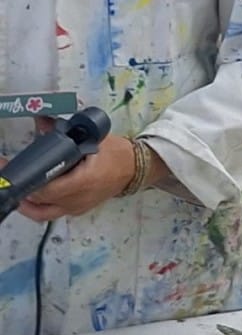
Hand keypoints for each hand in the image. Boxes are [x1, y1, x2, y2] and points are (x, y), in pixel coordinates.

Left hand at [13, 135, 136, 222]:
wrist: (136, 169)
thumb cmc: (117, 154)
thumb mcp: (93, 140)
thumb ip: (65, 132)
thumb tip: (41, 121)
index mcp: (83, 181)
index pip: (45, 188)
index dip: (26, 181)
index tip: (9, 169)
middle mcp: (78, 199)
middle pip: (38, 200)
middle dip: (21, 187)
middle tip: (8, 174)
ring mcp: (77, 207)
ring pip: (41, 213)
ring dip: (25, 202)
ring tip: (17, 188)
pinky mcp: (76, 210)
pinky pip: (51, 213)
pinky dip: (38, 206)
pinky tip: (31, 195)